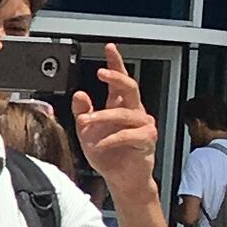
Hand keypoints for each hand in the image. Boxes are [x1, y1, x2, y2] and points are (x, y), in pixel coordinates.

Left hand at [70, 47, 156, 188]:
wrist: (121, 179)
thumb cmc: (107, 154)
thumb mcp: (87, 131)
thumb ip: (83, 112)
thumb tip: (79, 94)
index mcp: (120, 106)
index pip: (120, 80)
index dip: (116, 63)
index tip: (110, 48)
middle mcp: (135, 112)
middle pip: (130, 87)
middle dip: (116, 77)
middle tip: (101, 72)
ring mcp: (143, 125)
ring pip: (125, 113)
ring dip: (102, 116)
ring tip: (86, 122)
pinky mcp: (146, 141)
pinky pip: (128, 135)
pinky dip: (111, 139)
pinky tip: (100, 144)